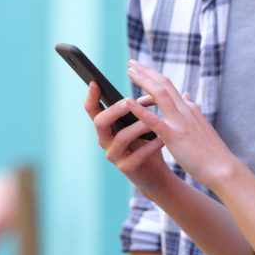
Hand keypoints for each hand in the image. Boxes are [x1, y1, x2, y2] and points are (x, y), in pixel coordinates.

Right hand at [84, 81, 175, 195]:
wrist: (156, 172)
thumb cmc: (148, 142)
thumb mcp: (142, 121)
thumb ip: (142, 105)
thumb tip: (151, 81)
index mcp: (107, 126)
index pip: (92, 109)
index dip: (91, 96)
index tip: (95, 82)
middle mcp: (105, 140)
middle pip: (100, 121)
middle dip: (115, 109)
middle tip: (129, 100)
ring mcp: (114, 155)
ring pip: (122, 137)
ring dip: (140, 126)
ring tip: (155, 120)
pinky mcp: (126, 168)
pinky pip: (137, 155)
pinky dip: (151, 145)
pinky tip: (162, 140)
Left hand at [125, 61, 239, 190]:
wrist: (223, 168)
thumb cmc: (211, 152)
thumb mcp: (201, 125)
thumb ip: (191, 110)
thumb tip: (186, 94)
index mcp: (190, 108)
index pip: (169, 86)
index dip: (154, 76)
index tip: (141, 69)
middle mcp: (185, 110)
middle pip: (164, 83)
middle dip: (146, 72)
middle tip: (131, 62)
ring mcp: (180, 122)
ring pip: (160, 94)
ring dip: (144, 80)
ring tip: (129, 71)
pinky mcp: (175, 137)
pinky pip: (155, 121)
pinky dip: (141, 109)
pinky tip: (128, 102)